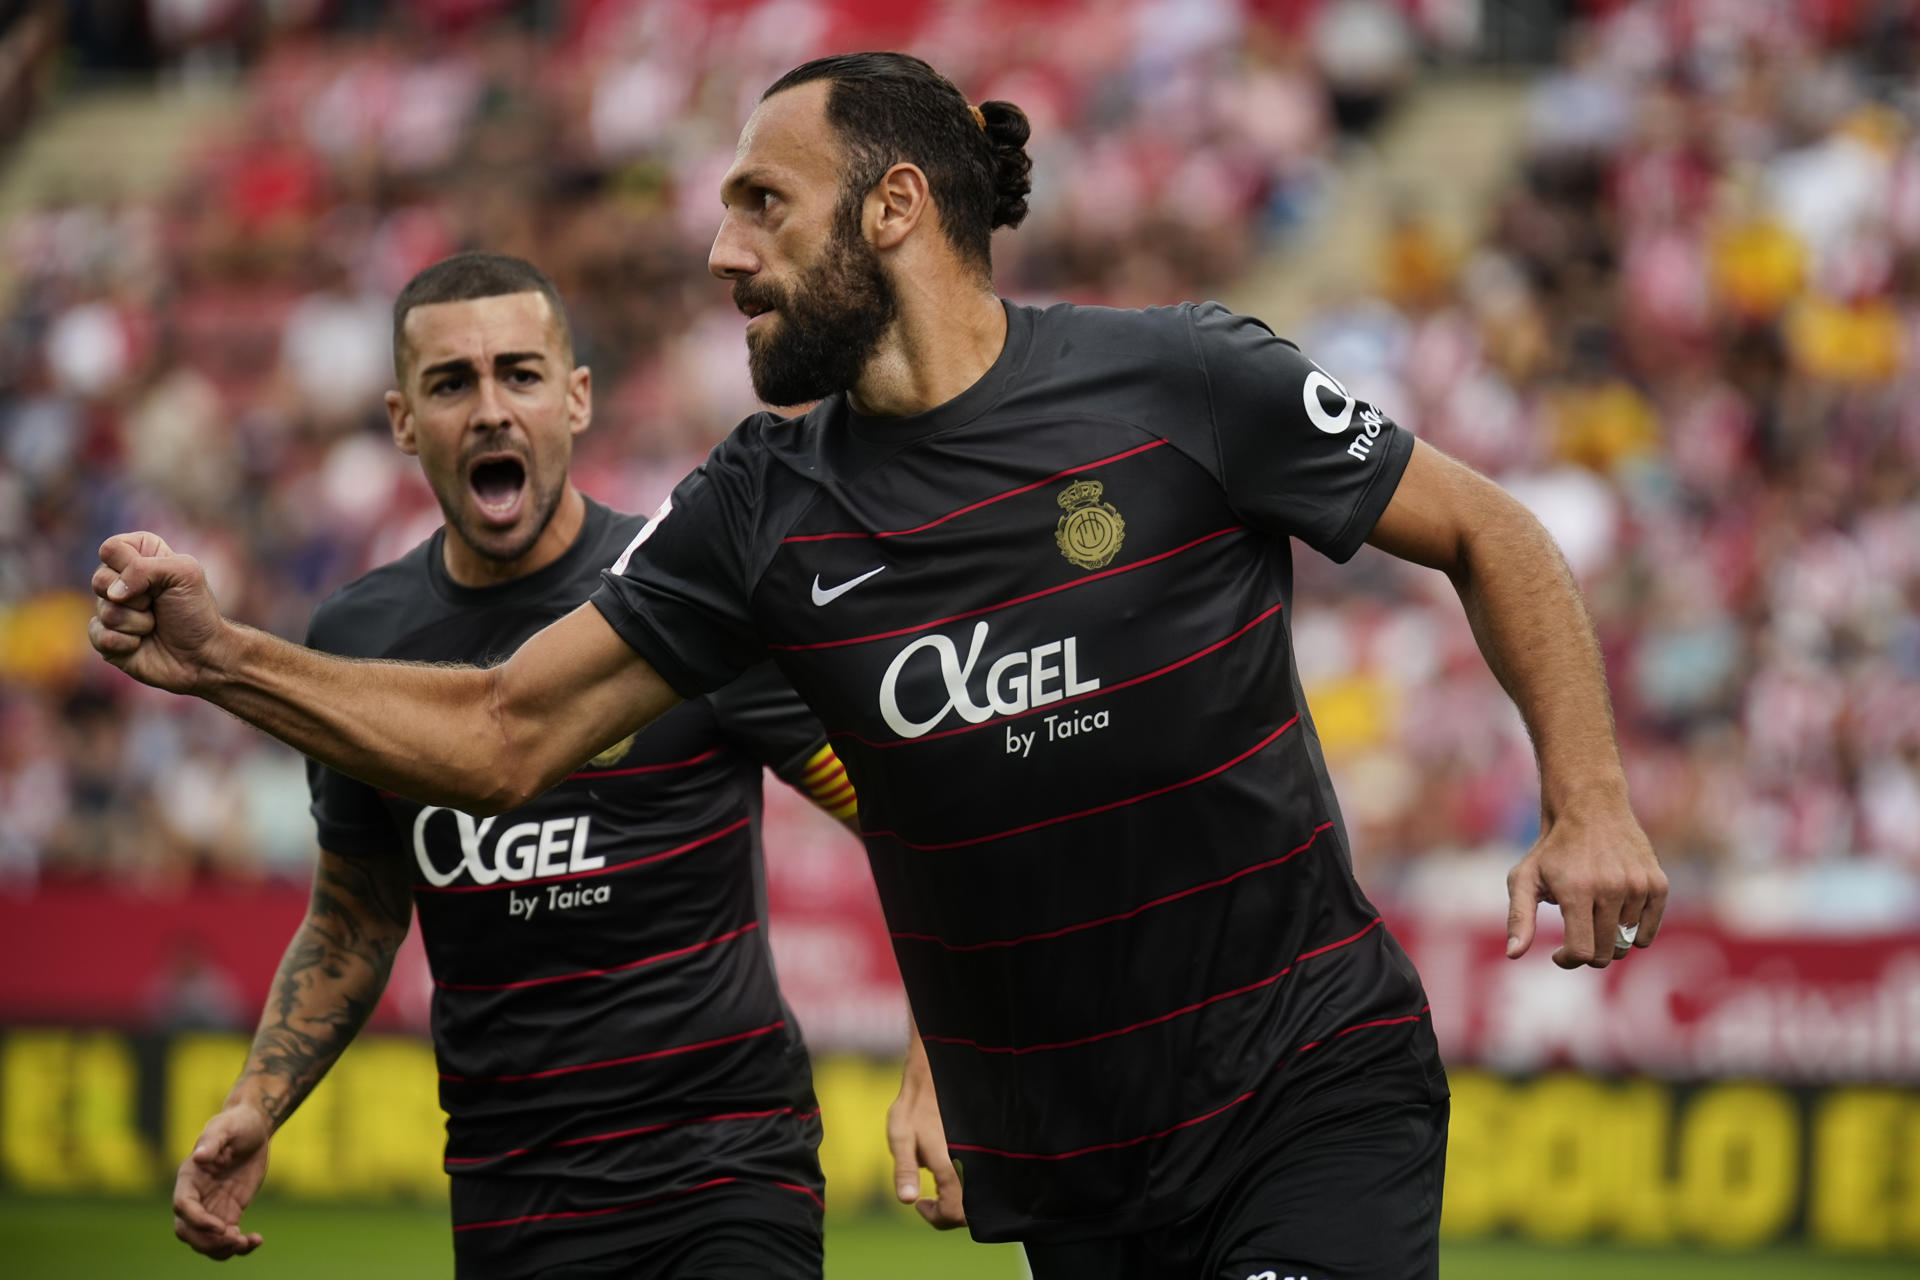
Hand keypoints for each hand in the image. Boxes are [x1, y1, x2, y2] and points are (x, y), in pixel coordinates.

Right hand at [89, 532, 231, 693]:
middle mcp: (120, 580)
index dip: (131, 566)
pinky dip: (127, 643)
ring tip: (154, 625)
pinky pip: (99, 635)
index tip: (158, 579)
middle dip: (136, 598)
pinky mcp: (105, 638)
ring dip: (138, 622)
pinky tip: (140, 644)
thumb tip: (112, 593)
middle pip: (99, 580)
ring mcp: (110, 609)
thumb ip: (144, 568)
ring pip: (104, 610)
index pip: (111, 549)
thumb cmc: (195, 612)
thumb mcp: (185, 574)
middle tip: (157, 605)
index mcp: (139, 556)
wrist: (202, 656)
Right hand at [173, 1103, 271, 1258]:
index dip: (198, 1220)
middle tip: (236, 1239)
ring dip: (222, 1250)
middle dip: (208, 1242)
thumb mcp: (225, 1127)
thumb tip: (199, 1156)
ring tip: (247, 1243)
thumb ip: (212, 1141)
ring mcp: (211, 1207)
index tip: (222, 1226)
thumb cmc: (236, 1123)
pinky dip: (238, 1246)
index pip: (182, 1207)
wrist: (255, 1128)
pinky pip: (227, 1237)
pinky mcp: (229, 1212)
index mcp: (189, 1177)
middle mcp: (196, 1197)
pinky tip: (256, 1240)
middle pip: (188, 1232)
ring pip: (205, 1241)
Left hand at [887, 1039, 965, 1228]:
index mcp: (950, 1165)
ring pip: (979, 1196)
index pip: (954, 1212)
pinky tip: (950, 1170)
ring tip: (938, 1186)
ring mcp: (981, 1157)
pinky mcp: (985, 1150)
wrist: (939, 1076)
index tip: (920, 1203)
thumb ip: (905, 1170)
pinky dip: (968, 1186)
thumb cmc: (915, 1106)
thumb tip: (907, 1200)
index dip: (936, 1217)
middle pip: (970, 1210)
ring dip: (959, 1200)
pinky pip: (982, 1179)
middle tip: (929, 1199)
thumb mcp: (901, 1136)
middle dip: (949, 1213)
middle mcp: (971, 1164)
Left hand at [1506, 798, 1667, 968]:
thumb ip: (1519, 918)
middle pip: (1606, 953)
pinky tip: (1614, 913)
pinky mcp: (1658, 884)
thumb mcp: (1524, 878)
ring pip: (1626, 943)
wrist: (1590, 807)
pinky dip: (1631, 933)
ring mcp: (1638, 886)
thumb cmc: (1552, 850)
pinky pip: (1646, 933)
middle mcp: (1611, 888)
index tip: (1558, 953)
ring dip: (1608, 938)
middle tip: (1576, 932)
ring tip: (1593, 913)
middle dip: (1588, 952)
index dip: (1567, 960)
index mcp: (1577, 890)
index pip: (1582, 951)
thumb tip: (1513, 954)